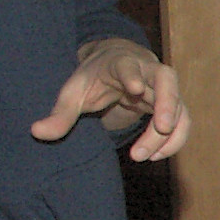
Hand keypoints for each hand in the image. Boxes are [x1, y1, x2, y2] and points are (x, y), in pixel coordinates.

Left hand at [33, 38, 185, 160]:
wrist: (116, 67)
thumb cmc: (94, 79)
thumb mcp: (74, 93)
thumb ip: (59, 114)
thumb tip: (36, 132)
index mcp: (121, 63)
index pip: (130, 65)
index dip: (133, 75)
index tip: (135, 88)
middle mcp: (148, 72)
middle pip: (168, 80)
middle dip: (168, 103)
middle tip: (163, 127)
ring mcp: (164, 89)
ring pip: (178, 107)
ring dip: (167, 134)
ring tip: (143, 156)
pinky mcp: (172, 105)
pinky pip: (182, 123)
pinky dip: (173, 142)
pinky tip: (154, 157)